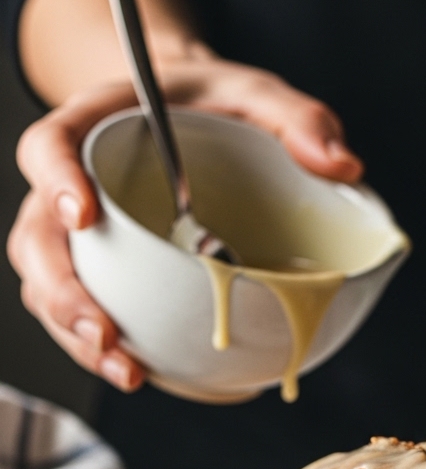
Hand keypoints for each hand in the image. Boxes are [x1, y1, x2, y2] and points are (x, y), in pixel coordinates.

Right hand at [7, 53, 363, 389]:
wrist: (196, 121)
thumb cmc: (217, 105)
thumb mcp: (258, 95)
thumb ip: (297, 118)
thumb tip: (344, 166)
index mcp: (97, 125)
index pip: (50, 145)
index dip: (55, 180)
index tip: (82, 215)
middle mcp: (75, 183)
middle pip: (38, 237)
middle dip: (63, 292)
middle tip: (106, 333)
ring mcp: (83, 236)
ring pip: (49, 286)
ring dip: (77, 336)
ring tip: (127, 372)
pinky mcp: (103, 272)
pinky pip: (84, 310)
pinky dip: (104, 346)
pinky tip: (143, 373)